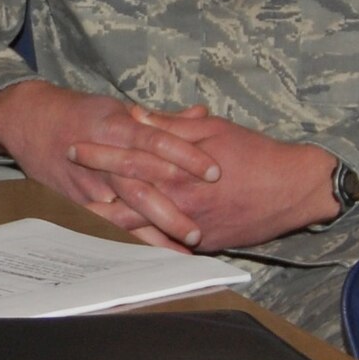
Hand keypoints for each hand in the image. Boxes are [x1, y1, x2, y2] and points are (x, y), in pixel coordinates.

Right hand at [0, 81, 217, 247]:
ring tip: (181, 253)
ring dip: (152, 235)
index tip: (216, 172)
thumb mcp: (119, 108)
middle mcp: (104, 158)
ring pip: (123, 214)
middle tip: (199, 232)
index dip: (186, 157)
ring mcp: (88, 183)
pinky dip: (127, 241)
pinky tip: (148, 257)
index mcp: (117, 128)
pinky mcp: (76, 200)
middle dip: (170, 213)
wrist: (28, 120)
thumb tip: (201, 114)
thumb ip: (163, 119)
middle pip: (140, 188)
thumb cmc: (79, 112)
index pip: (157, 142)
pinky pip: (104, 225)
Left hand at [68, 108, 338, 251]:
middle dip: (91, 190)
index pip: (126, 161)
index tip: (73, 147)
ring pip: (138, 228)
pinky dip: (138, 241)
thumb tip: (136, 114)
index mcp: (177, 171)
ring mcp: (189, 228)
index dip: (97, 154)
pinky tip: (115, 238)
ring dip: (108, 222)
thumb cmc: (255, 153)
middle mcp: (179, 203)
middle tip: (65, 182)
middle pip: (124, 200)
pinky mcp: (202, 244)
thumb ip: (169, 125)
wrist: (294, 189)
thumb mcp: (211, 130)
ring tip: (78, 213)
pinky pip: (162, 245)